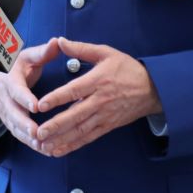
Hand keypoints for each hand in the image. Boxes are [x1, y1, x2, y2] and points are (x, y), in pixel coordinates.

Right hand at [0, 38, 60, 149]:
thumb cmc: (15, 68)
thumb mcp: (27, 56)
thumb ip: (42, 52)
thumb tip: (57, 42)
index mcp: (11, 81)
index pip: (16, 91)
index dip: (25, 99)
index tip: (36, 106)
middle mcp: (7, 100)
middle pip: (14, 114)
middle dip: (25, 125)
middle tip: (37, 133)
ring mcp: (8, 114)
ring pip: (16, 129)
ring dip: (29, 139)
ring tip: (43, 146)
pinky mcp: (12, 124)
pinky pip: (20, 136)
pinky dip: (31, 144)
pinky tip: (45, 150)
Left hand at [35, 37, 162, 155]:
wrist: (153, 89)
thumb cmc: (128, 69)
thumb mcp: (106, 53)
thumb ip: (81, 49)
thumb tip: (60, 41)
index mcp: (98, 81)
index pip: (75, 90)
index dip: (57, 98)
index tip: (42, 105)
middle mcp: (100, 100)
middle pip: (76, 115)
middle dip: (56, 125)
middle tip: (39, 132)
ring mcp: (104, 115)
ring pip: (80, 130)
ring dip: (61, 139)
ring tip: (44, 145)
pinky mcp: (108, 125)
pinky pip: (88, 137)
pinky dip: (73, 145)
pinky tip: (59, 150)